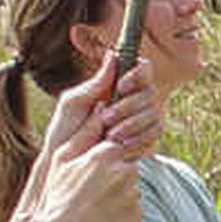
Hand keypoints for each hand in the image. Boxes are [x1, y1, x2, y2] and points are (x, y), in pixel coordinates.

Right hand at [25, 117, 146, 221]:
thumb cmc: (56, 195)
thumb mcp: (63, 159)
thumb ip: (86, 130)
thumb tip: (102, 103)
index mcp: (108, 153)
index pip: (119, 145)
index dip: (105, 158)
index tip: (91, 172)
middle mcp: (126, 171)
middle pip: (127, 166)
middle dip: (113, 176)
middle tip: (89, 192)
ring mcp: (134, 195)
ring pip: (130, 188)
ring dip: (118, 194)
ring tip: (93, 206)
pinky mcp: (137, 216)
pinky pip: (133, 208)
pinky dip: (122, 212)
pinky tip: (102, 217)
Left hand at [46, 51, 162, 164]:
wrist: (66, 165)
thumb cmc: (65, 131)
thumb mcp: (73, 103)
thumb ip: (94, 83)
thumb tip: (112, 56)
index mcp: (117, 86)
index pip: (142, 69)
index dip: (137, 74)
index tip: (121, 86)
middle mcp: (134, 100)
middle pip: (150, 92)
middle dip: (129, 106)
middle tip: (105, 119)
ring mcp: (143, 120)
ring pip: (154, 113)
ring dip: (133, 124)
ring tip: (109, 137)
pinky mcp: (146, 139)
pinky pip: (155, 133)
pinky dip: (139, 139)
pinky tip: (121, 147)